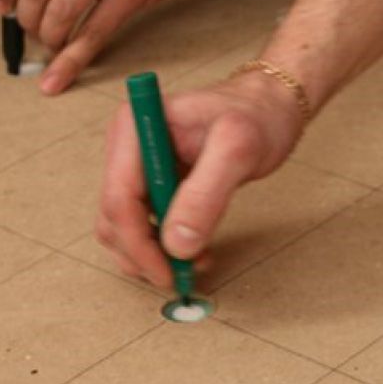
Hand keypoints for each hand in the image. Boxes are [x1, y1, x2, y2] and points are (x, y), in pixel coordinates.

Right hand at [97, 72, 304, 286]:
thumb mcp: (238, 149)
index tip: (167, 271)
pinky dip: (164, 247)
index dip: (138, 244)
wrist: (268, 107)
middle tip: (181, 276)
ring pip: (123, 229)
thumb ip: (206, 194)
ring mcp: (137, 167)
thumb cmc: (256, 116)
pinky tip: (196, 251)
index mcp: (135, 128)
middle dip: (143, 254)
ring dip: (152, 256)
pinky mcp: (151, 184)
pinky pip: (144, 226)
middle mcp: (127, 147)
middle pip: (113, 219)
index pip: (118, 199)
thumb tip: (176, 244)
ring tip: (195, 262)